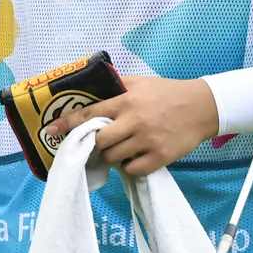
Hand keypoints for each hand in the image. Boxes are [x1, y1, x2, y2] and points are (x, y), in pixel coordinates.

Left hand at [45, 75, 219, 176]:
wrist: (202, 106)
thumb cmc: (167, 93)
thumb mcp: (140, 83)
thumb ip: (116, 88)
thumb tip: (91, 92)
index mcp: (126, 101)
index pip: (89, 114)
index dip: (68, 124)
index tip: (51, 131)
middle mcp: (134, 121)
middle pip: (100, 141)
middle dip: (97, 143)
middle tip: (105, 140)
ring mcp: (148, 140)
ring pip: (115, 157)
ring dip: (114, 155)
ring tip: (124, 146)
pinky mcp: (161, 156)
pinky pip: (133, 169)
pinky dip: (131, 166)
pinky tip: (136, 156)